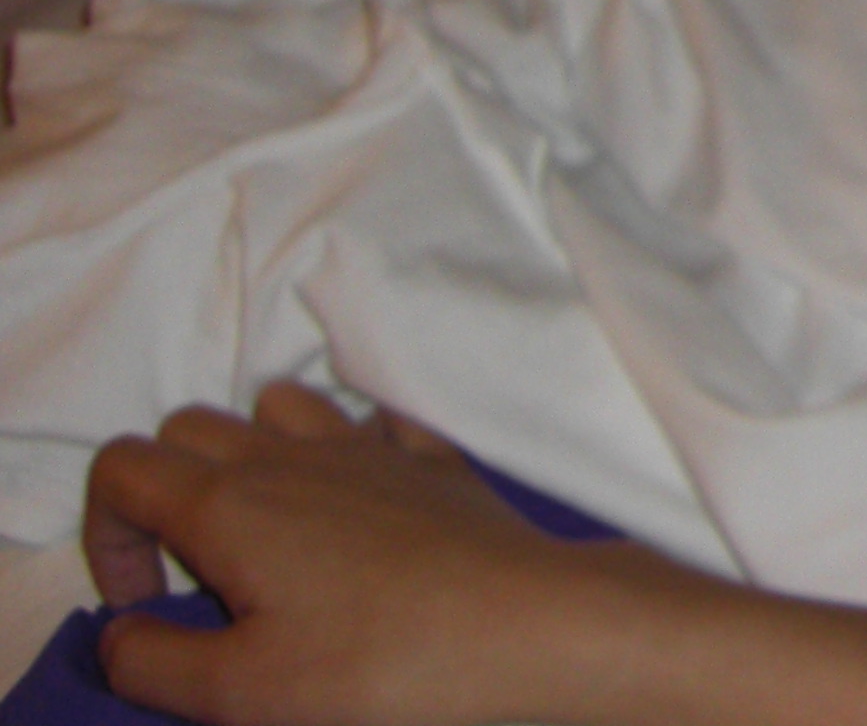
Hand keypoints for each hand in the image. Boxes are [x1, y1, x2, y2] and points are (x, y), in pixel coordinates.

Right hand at [85, 382, 586, 725]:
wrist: (529, 629)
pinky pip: (371, 422)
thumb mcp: (236, 694)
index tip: (143, 603)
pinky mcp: (435, 460)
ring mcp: (371, 446)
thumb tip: (120, 633)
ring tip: (269, 539)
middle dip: (165, 492)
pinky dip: (344, 451)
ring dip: (251, 454)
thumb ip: (150, 662)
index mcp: (230, 503)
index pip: (121, 466)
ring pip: (279, 404)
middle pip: (189, 427)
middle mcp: (293, 454)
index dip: (104, 533)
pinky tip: (358, 506)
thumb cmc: (377, 667)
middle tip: (201, 579)